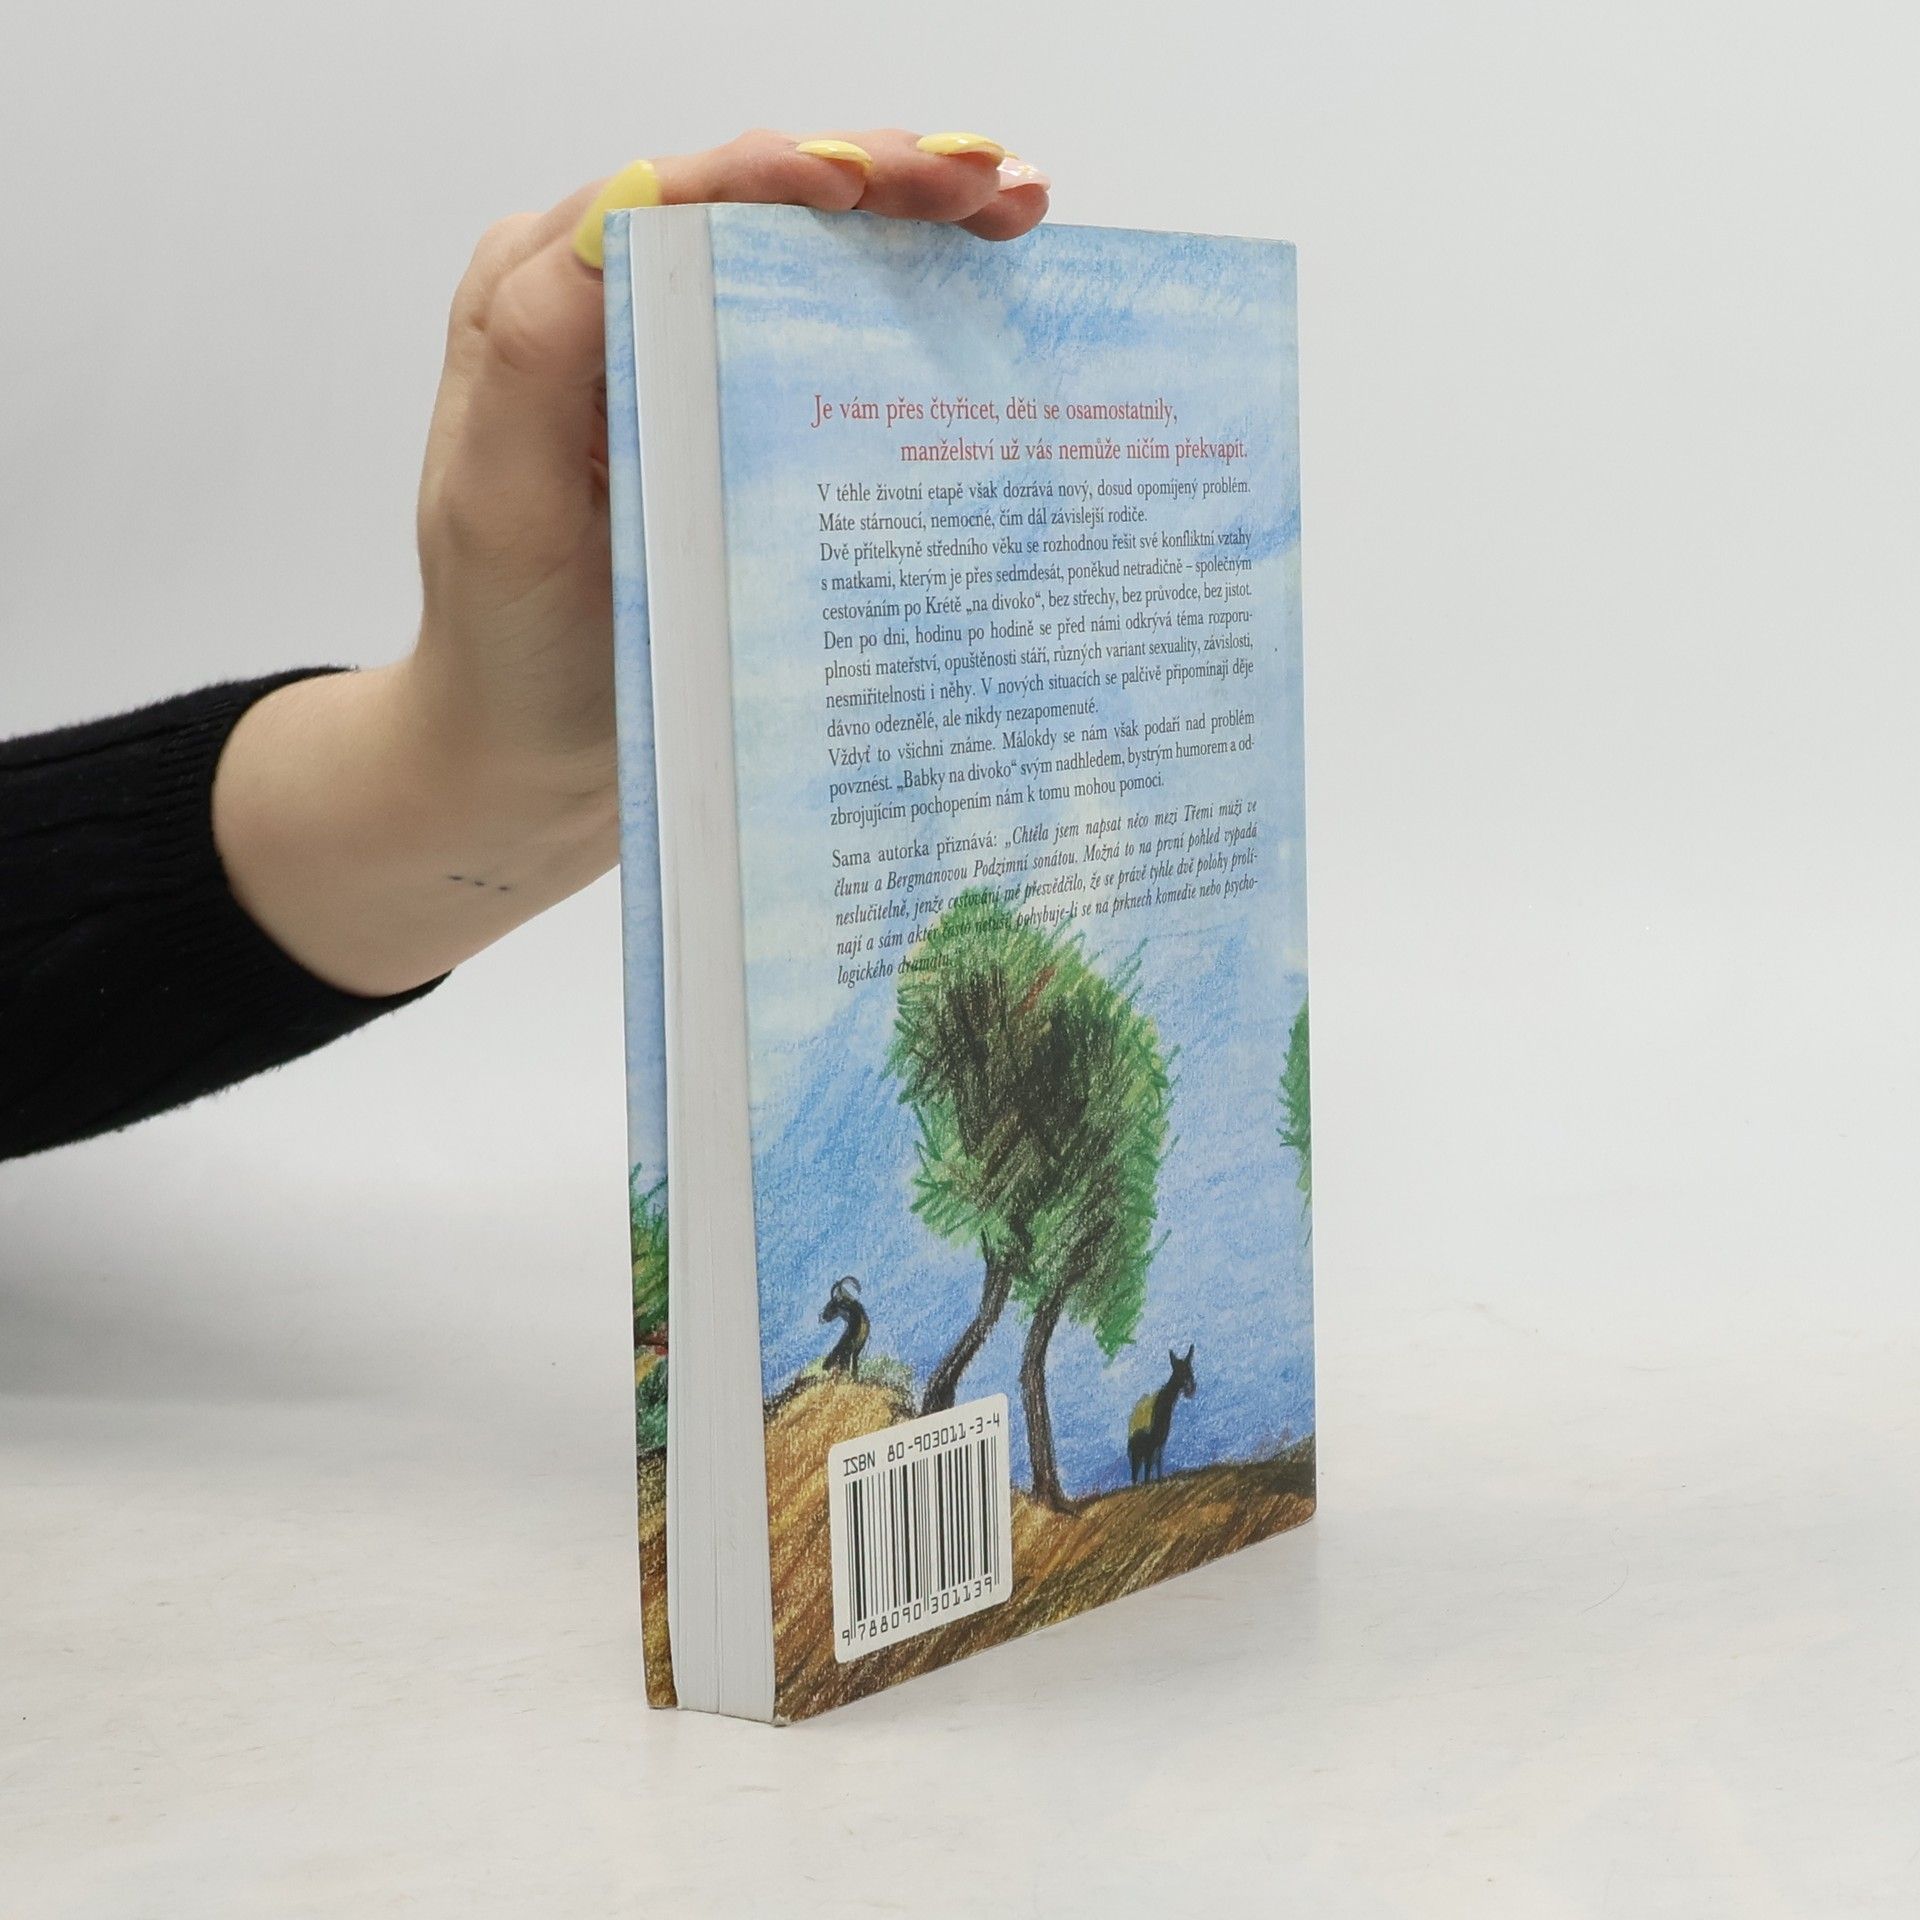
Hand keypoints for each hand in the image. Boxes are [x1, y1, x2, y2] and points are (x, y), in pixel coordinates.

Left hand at [214, 131, 1050, 996]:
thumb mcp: (499, 503)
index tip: (876, 184)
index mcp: (548, 300)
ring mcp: (690, 363)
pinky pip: (832, 339)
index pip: (678, 197)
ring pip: (811, 257)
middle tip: (993, 190)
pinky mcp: (742, 423)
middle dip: (883, 177)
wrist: (536, 762)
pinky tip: (991, 287)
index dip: (784, 174)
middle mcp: (620, 309)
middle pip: (762, 205)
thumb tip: (630, 205)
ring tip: (1016, 211)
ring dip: (917, 223)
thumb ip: (539, 351)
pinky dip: (915, 304)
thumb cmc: (510, 648)